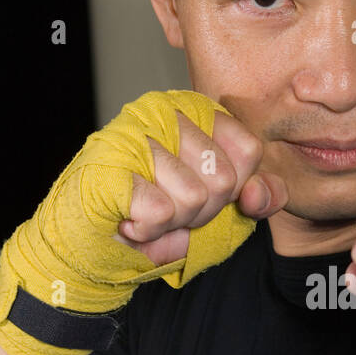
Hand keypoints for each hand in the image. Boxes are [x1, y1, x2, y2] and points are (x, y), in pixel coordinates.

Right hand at [115, 100, 286, 268]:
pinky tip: (130, 219)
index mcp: (196, 111)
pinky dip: (148, 229)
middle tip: (169, 206)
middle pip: (223, 178)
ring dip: (173, 221)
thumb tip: (258, 193)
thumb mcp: (220, 207)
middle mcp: (165, 110)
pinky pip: (161, 211)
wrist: (96, 244)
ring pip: (194, 197)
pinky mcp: (110, 164)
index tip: (202, 192)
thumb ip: (257, 195)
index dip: (233, 188)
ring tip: (147, 211)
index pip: (248, 150)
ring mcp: (134, 133)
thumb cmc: (158, 218)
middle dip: (202, 211)